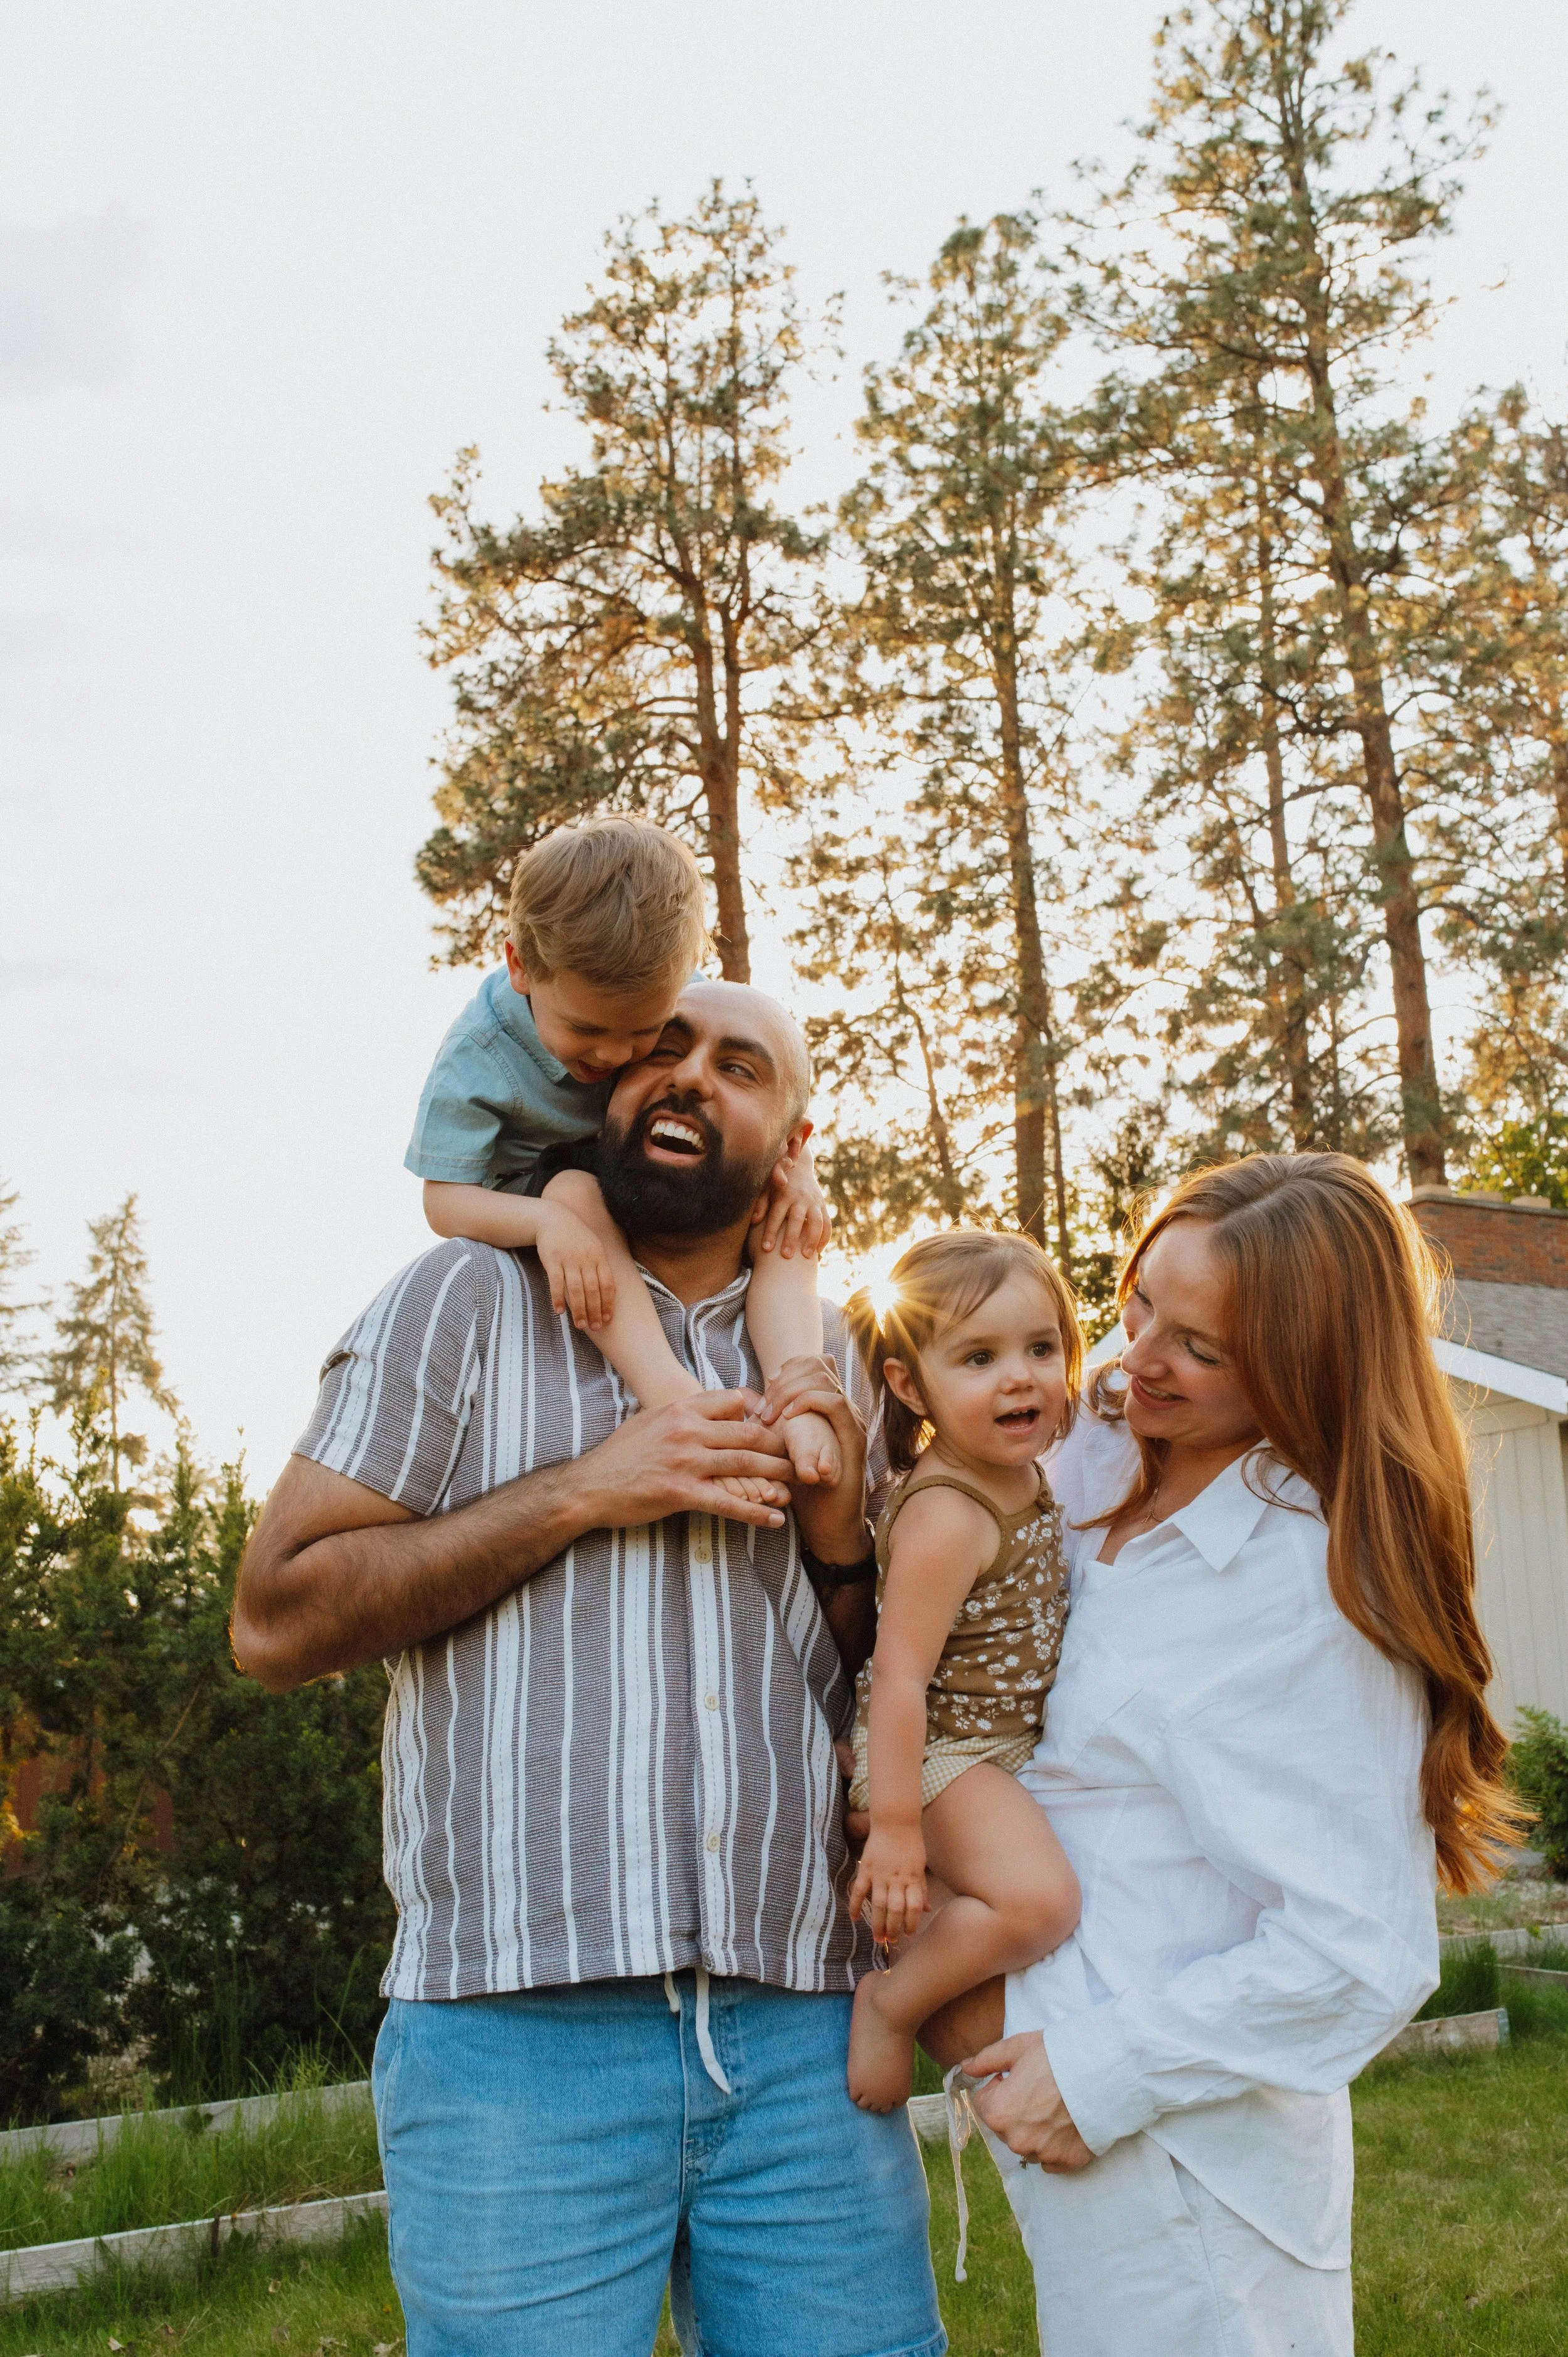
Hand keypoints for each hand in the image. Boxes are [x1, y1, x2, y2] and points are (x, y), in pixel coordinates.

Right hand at [534, 1203, 616, 1330]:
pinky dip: (558, 1298)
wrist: (553, 1219)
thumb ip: (600, 1266)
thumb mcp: (594, 1246)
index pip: (607, 1284)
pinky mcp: (552, 1260)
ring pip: (576, 1290)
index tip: (608, 1319)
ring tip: (580, 1325)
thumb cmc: (576, 1236)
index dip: (608, 1304)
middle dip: (595, 1311)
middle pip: (593, 1290)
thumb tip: (608, 1291)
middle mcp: (586, 1259)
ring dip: (579, 1310)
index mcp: (599, 1257)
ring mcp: (569, 1260)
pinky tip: (559, 1311)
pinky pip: (556, 1283)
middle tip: (595, 1327)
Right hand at [577, 1390, 793, 1530]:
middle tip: (799, 1456)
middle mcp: (688, 1430)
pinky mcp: (682, 1493)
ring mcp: (686, 1461)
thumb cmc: (621, 1454)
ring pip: (745, 1464)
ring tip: (796, 1484)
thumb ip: (684, 1413)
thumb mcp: (651, 1420)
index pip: (735, 1401)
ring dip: (776, 1475)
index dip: (759, 1413)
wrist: (590, 1487)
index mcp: (682, 1409)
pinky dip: (756, 1513)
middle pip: (749, 1432)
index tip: (775, 1426)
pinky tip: (775, 1521)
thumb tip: (712, 1408)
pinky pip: (728, 1503)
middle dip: (778, 1445)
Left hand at [753, 1143, 831, 1259]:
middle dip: (792, 1238)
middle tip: (786, 1256)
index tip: (766, 1249)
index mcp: (784, 1194)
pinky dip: (825, 1237)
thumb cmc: (777, 1183)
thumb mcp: (766, 1189)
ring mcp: (814, 1202)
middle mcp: (800, 1198)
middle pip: (797, 1220)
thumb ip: (761, 1204)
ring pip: (817, 1222)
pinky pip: (827, 1223)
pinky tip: (819, 1251)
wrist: (799, 1167)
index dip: (770, 1232)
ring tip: (807, 1256)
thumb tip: (754, 1220)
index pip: (776, 1216)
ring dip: (813, 1239)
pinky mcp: (823, 1206)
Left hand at [761, 1353, 865, 1516]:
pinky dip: (808, 1401)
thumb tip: (742, 1397)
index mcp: (830, 1407)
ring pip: (825, 1378)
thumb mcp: (781, 1447)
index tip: (766, 1387)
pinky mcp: (854, 1439)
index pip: (814, 1362)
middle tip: (764, 1403)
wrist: (828, 1524)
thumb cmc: (802, 1489)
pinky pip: (835, 1403)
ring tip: (772, 1412)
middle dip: (785, 1377)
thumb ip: (770, 1422)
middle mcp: (844, 1409)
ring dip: (791, 1389)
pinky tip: (788, 1416)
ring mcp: (852, 1421)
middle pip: (818, 1363)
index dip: (788, 1367)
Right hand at [847, 1821, 927, 1943]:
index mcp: (913, 1878)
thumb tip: (927, 1910)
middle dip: (893, 1929)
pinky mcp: (866, 1868)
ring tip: (877, 1937)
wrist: (895, 1821)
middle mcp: (897, 1878)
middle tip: (890, 1941)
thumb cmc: (911, 1844)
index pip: (914, 1907)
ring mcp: (880, 1874)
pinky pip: (859, 1890)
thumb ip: (922, 1888)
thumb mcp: (921, 1866)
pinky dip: (855, 1905)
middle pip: (895, 1910)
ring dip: (877, 1923)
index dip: (912, 1923)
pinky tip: (854, 1918)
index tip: (908, 1934)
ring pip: (878, 1905)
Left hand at [964, 2031, 1093, 2172]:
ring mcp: (1043, 2155)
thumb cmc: (1057, 2056)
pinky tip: (1067, 2123)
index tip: (1017, 2077)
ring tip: (1056, 2105)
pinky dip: (1055, 2145)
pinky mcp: (1067, 2162)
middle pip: (1004, 2126)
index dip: (999, 2087)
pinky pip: (1051, 2160)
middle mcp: (1016, 2141)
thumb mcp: (1016, 2048)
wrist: (1102, 2072)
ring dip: (1034, 2129)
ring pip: (1027, 2143)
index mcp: (998, 2114)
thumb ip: (986, 2060)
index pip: (983, 2103)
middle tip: (1039, 2089)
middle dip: (1015, 2109)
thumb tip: (964, 2067)